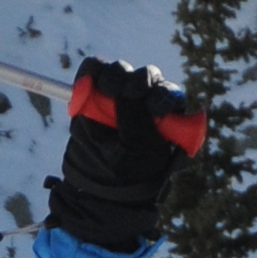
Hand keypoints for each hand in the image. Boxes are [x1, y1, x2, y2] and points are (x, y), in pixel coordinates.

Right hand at [49, 58, 209, 253]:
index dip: (162, 96)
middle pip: (146, 76)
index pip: (169, 94)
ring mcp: (119, 94)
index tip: (154, 108)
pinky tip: (87, 88)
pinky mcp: (94, 90)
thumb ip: (137, 120)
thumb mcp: (139, 150)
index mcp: (167, 116)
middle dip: (137, 82)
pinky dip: (91, 74)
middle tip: (127, 94)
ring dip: (115, 77)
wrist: (98, 187)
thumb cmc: (129, 172)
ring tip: (107, 93)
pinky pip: (94, 70)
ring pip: (120, 70)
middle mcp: (145, 100)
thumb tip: (127, 89)